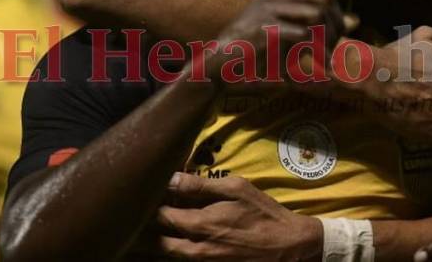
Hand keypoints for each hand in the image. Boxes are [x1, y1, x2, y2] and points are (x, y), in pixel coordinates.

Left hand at [148, 172, 321, 260]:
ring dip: (157, 242)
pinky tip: (175, 238)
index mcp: (202, 225)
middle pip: (158, 243)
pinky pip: (185, 260)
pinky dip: (174, 250)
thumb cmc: (262, 213)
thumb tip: (170, 178)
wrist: (288, 247)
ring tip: (151, 228)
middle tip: (143, 213)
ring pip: (168, 255)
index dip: (150, 204)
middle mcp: (197, 249)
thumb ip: (201, 185)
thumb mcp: (236, 189)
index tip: (147, 192)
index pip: (161, 217)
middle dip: (147, 228)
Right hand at [209, 0, 356, 86]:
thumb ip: (321, 25)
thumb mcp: (291, 33)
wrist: (221, 61)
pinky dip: (313, 49)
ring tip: (324, 58)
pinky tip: (311, 62)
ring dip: (326, 39)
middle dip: (336, 24)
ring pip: (316, 14)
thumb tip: (356, 20)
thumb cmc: (257, 48)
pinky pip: (302, 33)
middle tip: (334, 48)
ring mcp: (268, 9)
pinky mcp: (265, 27)